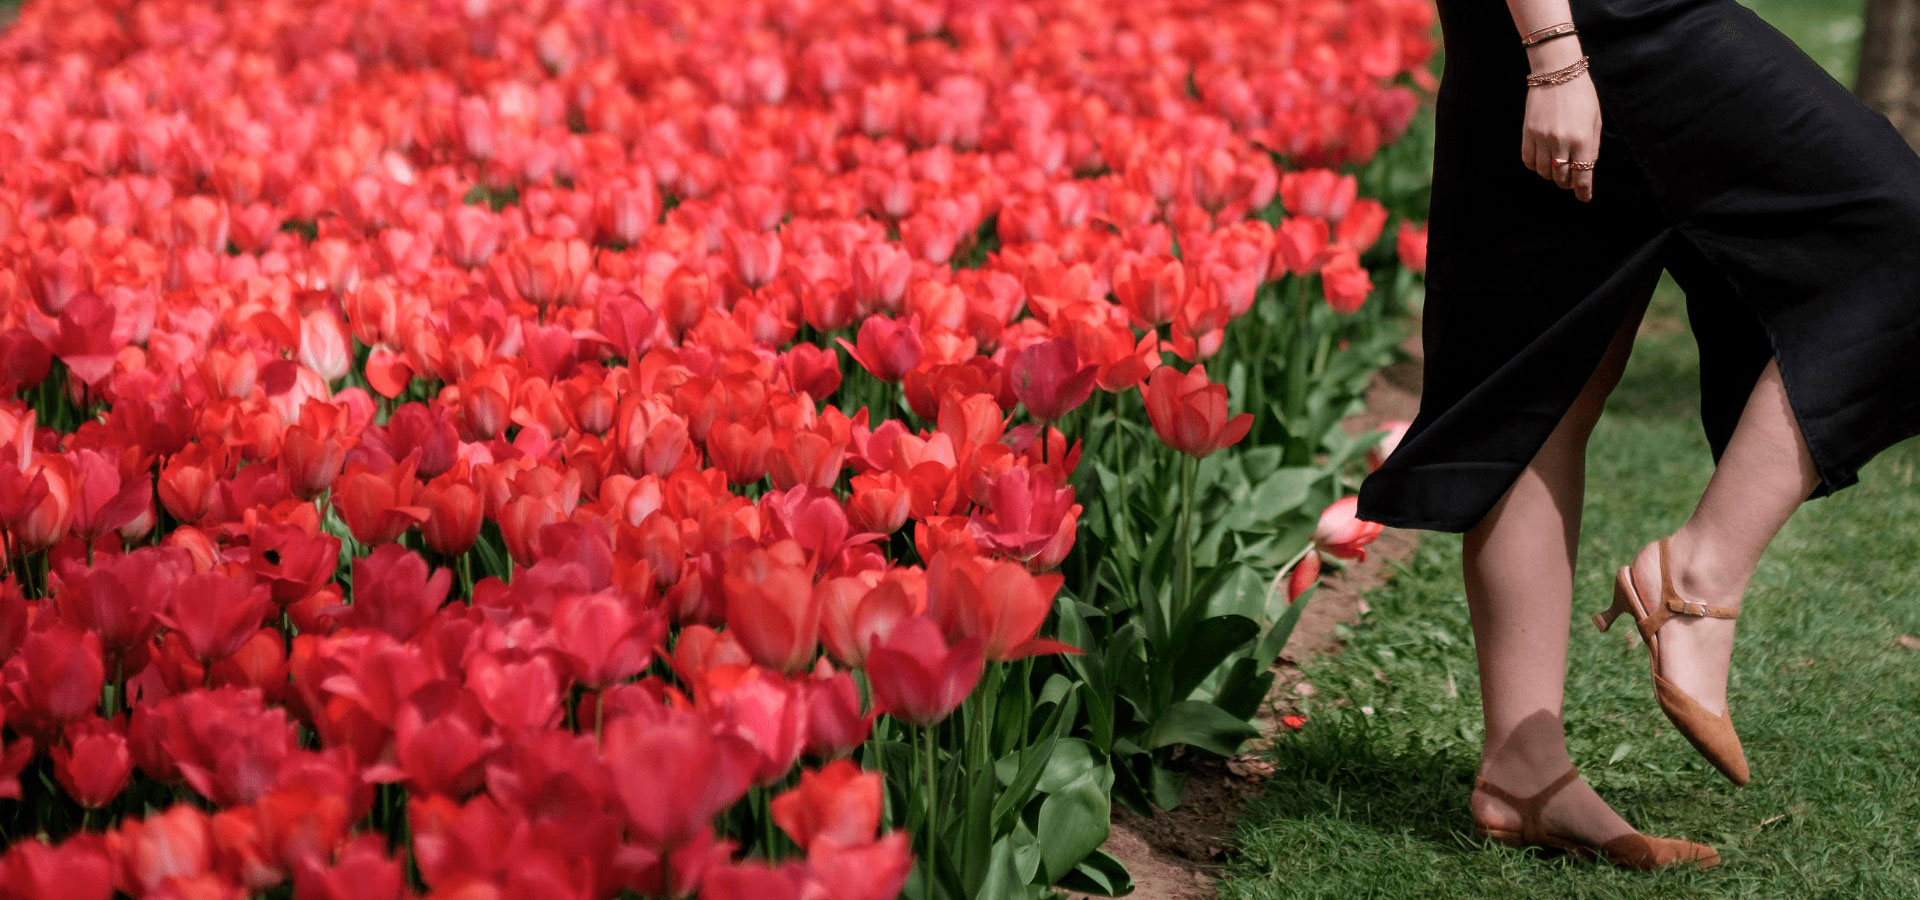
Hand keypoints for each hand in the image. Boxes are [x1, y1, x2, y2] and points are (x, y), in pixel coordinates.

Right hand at [1521, 39, 1600, 201]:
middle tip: (1571, 178)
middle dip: (1567, 182)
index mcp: (1582, 139)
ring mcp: (1542, 138)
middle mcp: (1562, 142)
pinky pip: (1529, 161)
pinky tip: (1543, 159)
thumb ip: (1591, 147)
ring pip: (1544, 172)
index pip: (1582, 176)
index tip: (1584, 198)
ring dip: (1551, 174)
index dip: (1583, 192)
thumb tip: (1585, 169)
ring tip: (1557, 165)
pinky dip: (1536, 165)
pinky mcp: (1528, 134)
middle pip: (1561, 178)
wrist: (1557, 73)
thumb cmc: (1581, 95)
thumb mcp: (1595, 120)